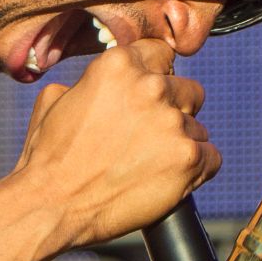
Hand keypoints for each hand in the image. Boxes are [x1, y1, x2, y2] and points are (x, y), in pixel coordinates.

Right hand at [8, 38, 220, 250]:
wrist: (51, 205)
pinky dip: (195, 170)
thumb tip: (103, 84)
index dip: (156, 76)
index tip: (149, 97)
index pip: (161, 55)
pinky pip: (212, 158)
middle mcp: (151, 87)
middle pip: (187, 90)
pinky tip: (169, 178)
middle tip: (148, 138)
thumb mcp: (56, 99)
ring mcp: (172, 122)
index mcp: (119, 64)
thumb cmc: (49, 158)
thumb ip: (89, 81)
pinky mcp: (188, 158)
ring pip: (197, 128)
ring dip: (180, 144)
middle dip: (173, 111)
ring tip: (149, 165)